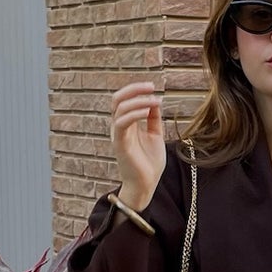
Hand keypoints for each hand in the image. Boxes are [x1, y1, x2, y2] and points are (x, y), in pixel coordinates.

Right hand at [111, 80, 165, 210]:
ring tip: (155, 101)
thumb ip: (153, 118)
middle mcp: (119, 126)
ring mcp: (118, 135)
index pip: (124, 99)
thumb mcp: (155, 134)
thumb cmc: (149, 162)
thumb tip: (155, 100)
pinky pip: (121, 123)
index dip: (136, 90)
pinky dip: (134, 114)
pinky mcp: (120, 144)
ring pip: (119, 108)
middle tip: (151, 86)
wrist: (146, 184)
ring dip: (138, 100)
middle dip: (133, 89)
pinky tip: (147, 112)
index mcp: (127, 123)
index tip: (153, 87)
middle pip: (117, 99)